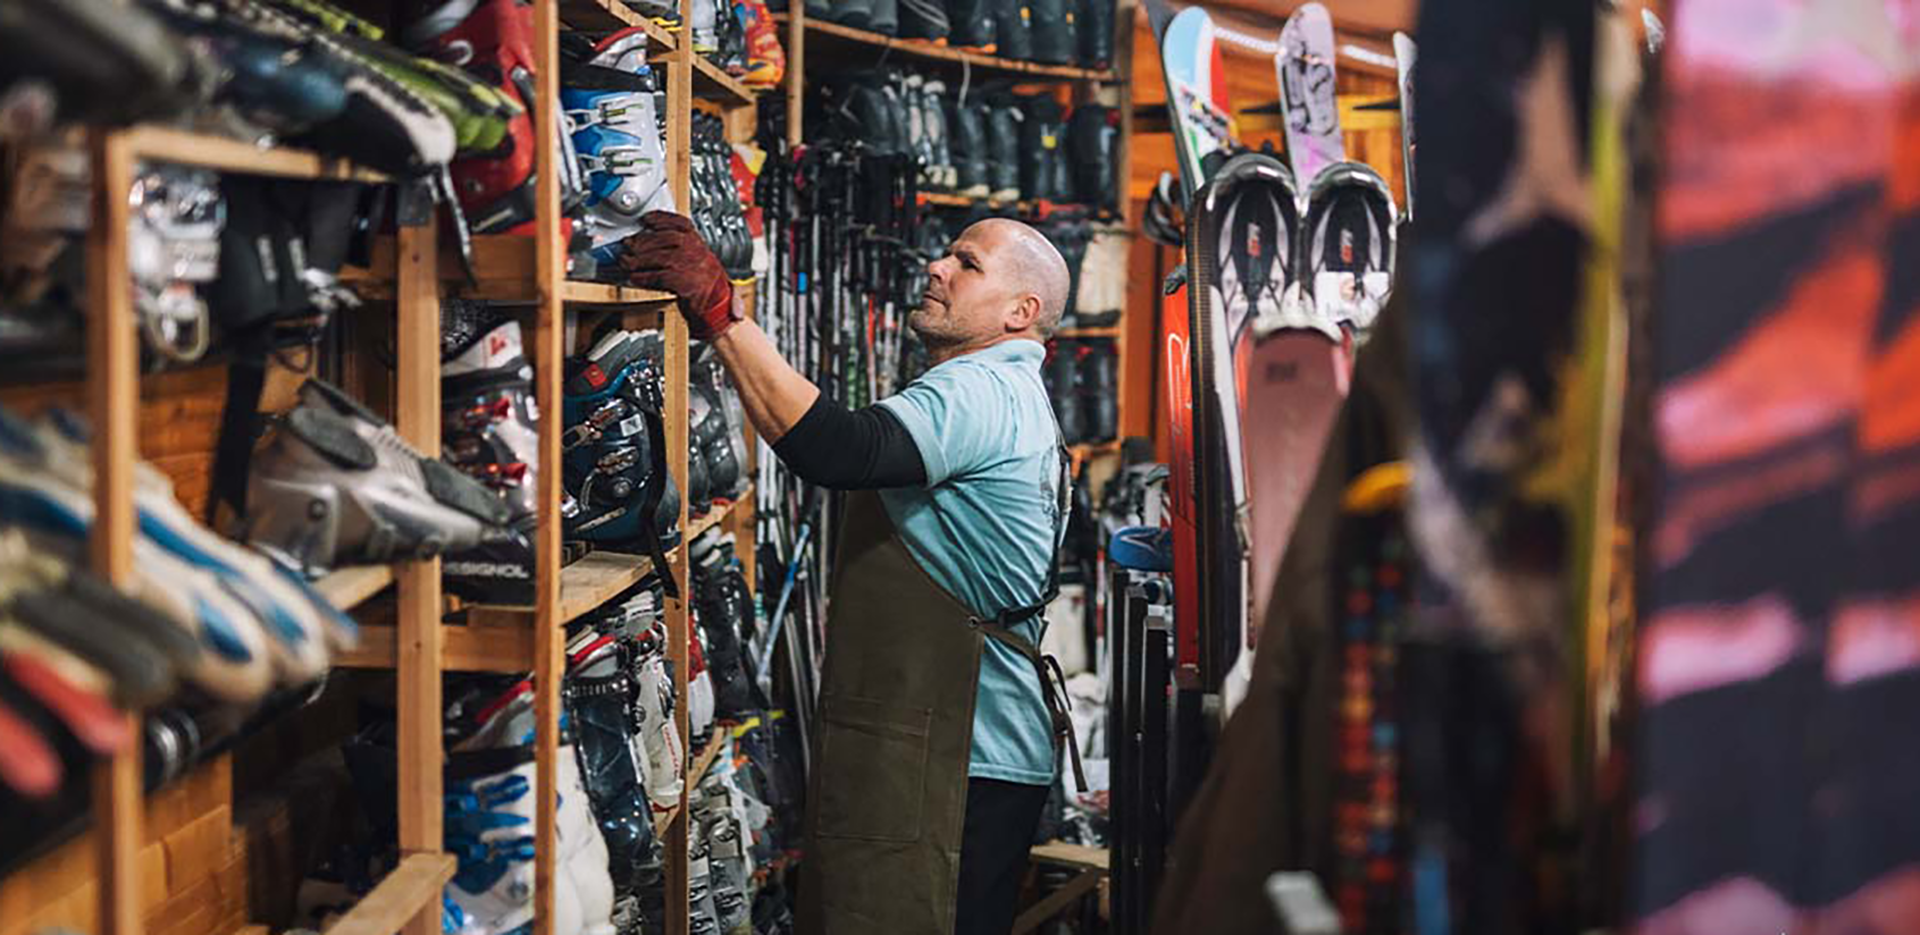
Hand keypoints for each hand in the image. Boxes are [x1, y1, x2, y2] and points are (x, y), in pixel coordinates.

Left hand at [622, 211, 737, 340]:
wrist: (717, 307)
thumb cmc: (704, 285)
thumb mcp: (696, 260)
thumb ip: (678, 249)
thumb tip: (647, 243)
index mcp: (699, 243)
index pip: (679, 222)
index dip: (660, 219)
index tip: (646, 220)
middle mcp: (697, 251)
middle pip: (664, 238)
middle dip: (642, 241)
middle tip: (627, 245)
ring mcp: (692, 266)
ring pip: (659, 257)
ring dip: (638, 260)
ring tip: (626, 262)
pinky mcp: (686, 283)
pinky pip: (659, 277)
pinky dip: (643, 277)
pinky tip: (635, 278)